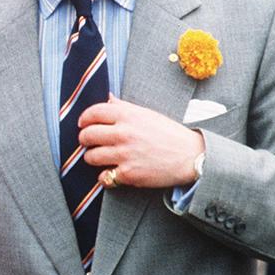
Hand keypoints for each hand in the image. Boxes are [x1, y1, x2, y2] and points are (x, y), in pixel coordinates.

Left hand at [77, 96, 204, 187]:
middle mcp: (123, 133)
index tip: (83, 124)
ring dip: (92, 158)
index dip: (84, 119)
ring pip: (90, 157)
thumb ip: (124, 107)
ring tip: (100, 157)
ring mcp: (124, 154)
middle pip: (87, 136)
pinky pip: (103, 177)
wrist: (191, 156)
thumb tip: (108, 98)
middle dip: (85, 140)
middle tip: (89, 142)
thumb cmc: (169, 134)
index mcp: (127, 115)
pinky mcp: (128, 174)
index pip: (93, 113)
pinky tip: (111, 173)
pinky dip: (105, 176)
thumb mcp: (147, 114)